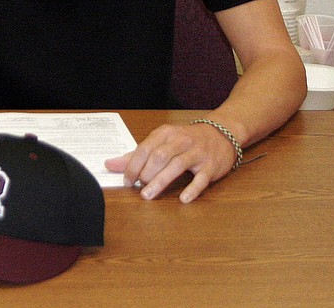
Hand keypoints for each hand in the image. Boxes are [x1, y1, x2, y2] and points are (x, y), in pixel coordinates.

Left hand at [105, 122, 237, 202]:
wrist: (222, 134)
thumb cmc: (186, 140)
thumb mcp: (161, 142)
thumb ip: (137, 155)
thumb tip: (110, 165)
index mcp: (165, 133)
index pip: (145, 148)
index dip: (133, 165)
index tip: (126, 181)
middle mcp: (181, 141)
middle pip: (159, 156)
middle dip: (146, 173)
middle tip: (139, 187)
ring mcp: (197, 153)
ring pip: (176, 166)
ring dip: (160, 181)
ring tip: (148, 195)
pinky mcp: (212, 166)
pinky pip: (201, 178)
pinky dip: (192, 189)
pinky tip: (183, 199)